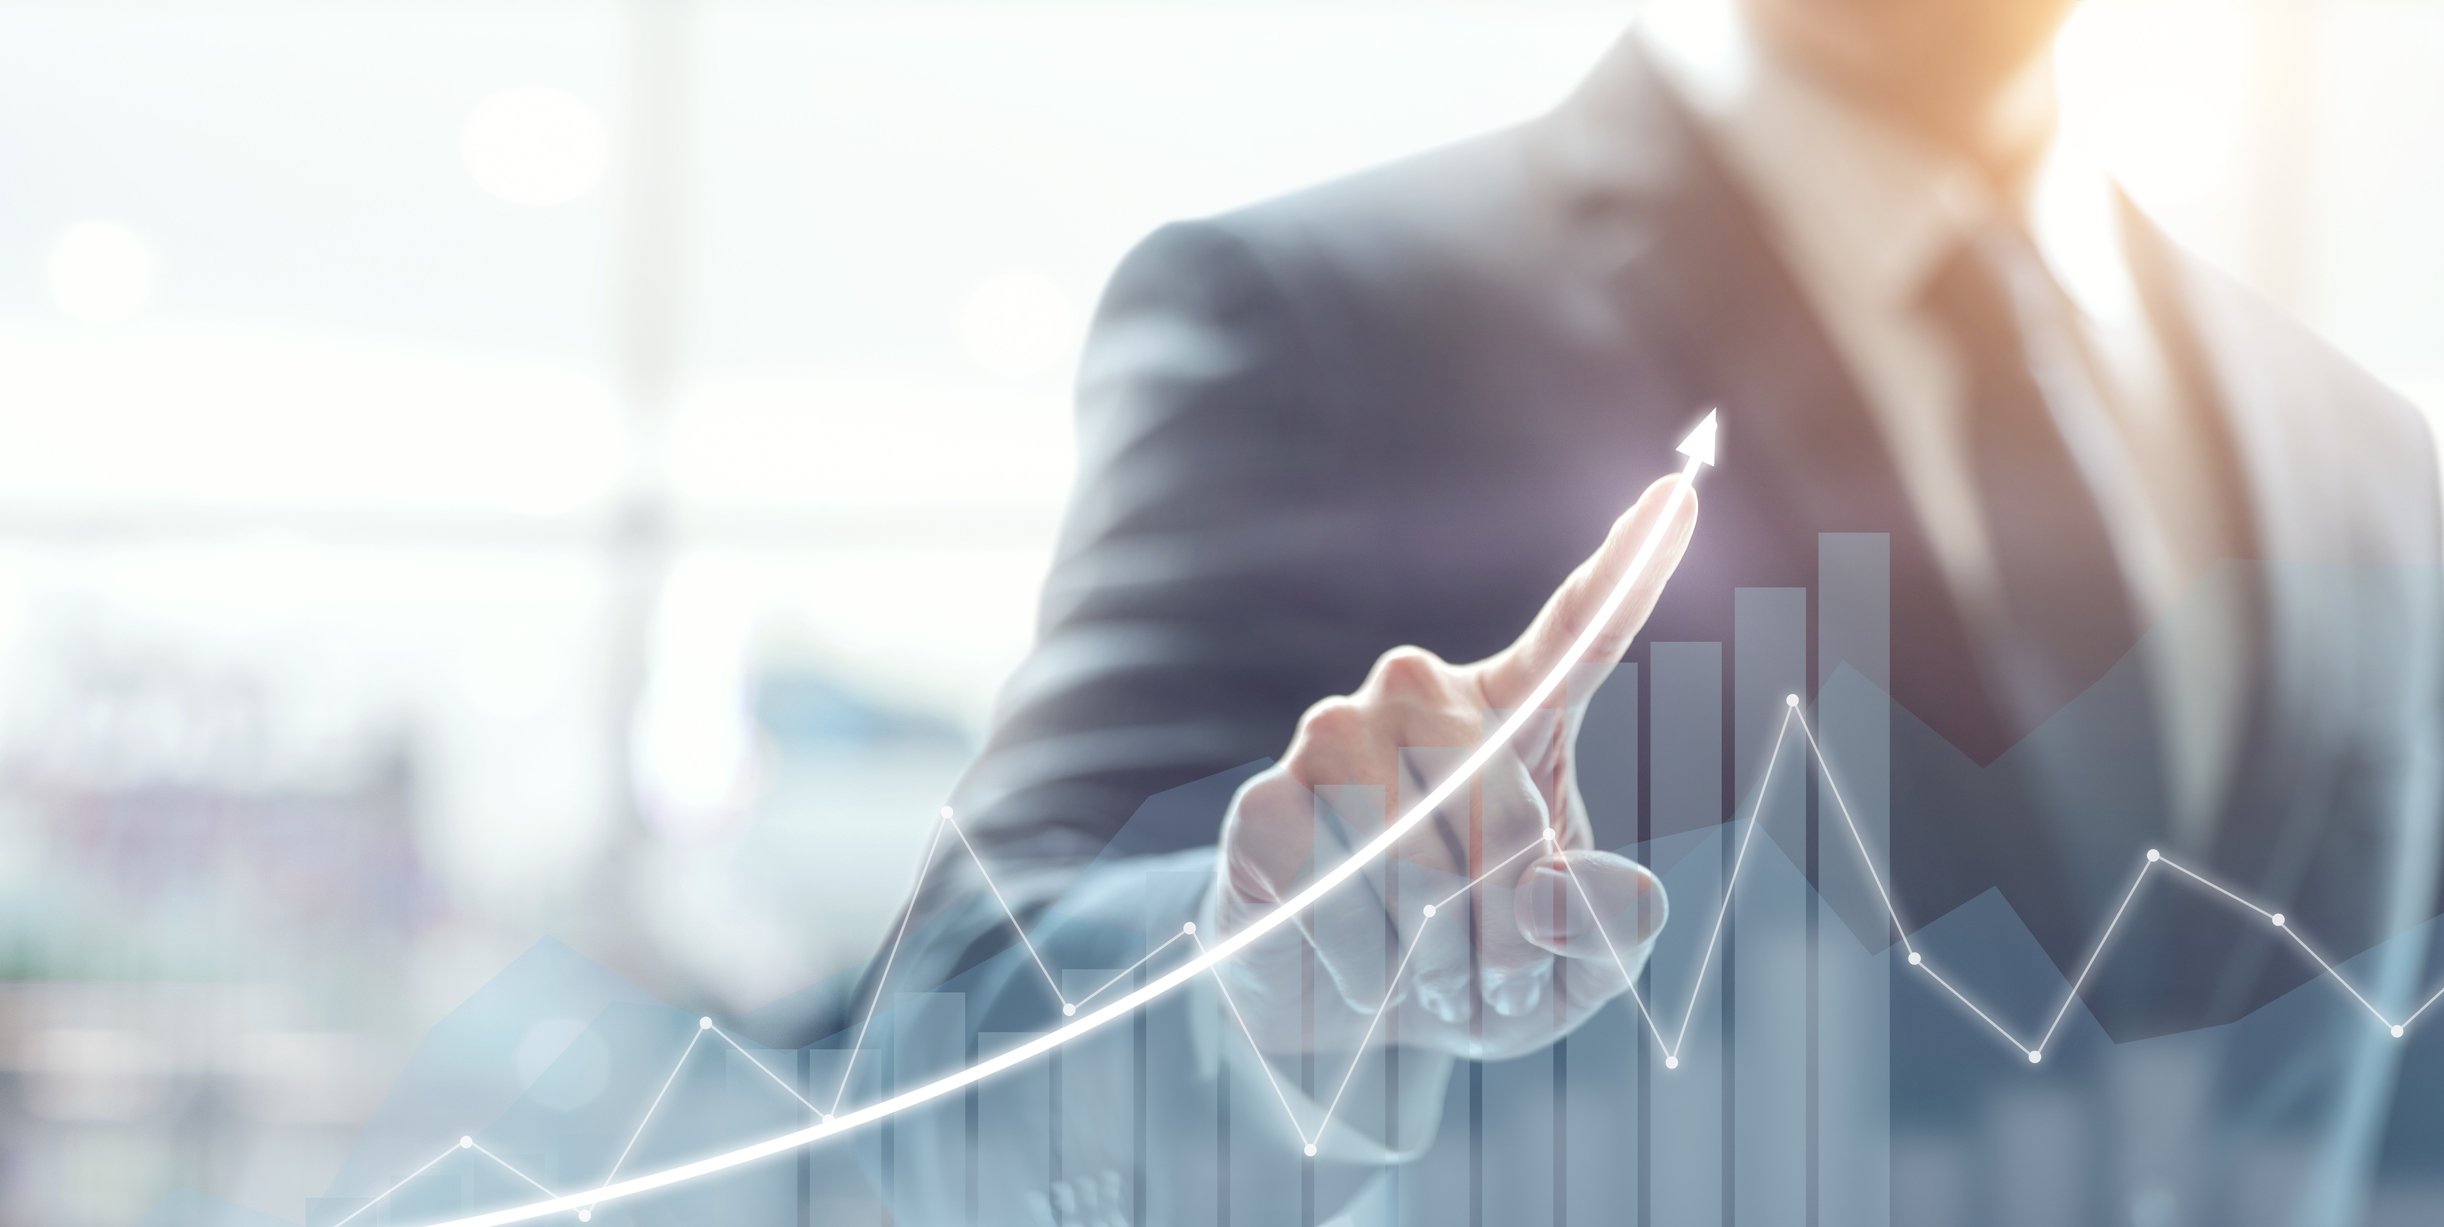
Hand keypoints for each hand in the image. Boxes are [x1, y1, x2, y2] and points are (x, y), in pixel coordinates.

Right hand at [1211, 474, 1696, 1060]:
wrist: (1332, 1020)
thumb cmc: (1466, 973)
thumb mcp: (1563, 976)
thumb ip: (1603, 933)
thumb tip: (1571, 890)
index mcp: (1515, 717)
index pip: (1580, 634)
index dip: (1631, 569)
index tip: (1678, 496)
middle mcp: (1421, 698)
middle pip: (1505, 808)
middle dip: (1504, 923)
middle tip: (1476, 972)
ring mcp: (1334, 736)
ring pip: (1416, 854)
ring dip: (1430, 952)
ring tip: (1416, 974)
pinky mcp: (1264, 799)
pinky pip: (1335, 888)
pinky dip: (1358, 959)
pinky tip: (1348, 965)